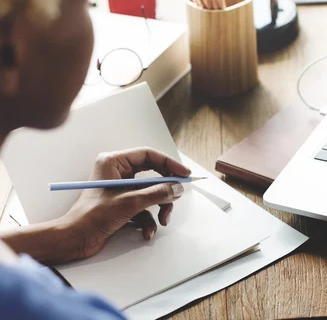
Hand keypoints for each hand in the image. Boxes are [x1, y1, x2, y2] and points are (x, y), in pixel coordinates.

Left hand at [61, 147, 190, 259]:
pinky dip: (149, 220)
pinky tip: (147, 232)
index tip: (184, 174)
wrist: (73, 240)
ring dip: (159, 208)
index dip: (169, 164)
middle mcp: (118, 173)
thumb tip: (177, 188)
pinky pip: (144, 207)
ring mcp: (121, 189)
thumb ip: (157, 193)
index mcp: (114, 162)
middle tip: (177, 196)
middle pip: (153, 175)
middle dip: (165, 190)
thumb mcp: (129, 203)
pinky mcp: (122, 204)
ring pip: (151, 193)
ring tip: (162, 220)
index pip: (149, 155)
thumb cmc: (91, 217)